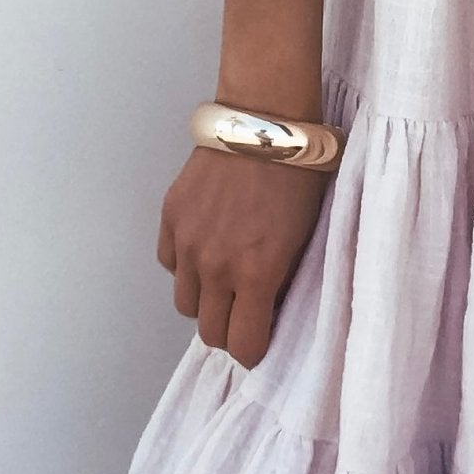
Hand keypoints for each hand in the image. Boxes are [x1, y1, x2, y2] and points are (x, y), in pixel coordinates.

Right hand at [157, 147, 329, 368]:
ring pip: (184, 302)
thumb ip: (282, 278)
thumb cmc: (300, 175)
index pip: (241, 345)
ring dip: (205, 299)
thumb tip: (268, 306)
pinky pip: (168, 263)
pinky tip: (206, 246)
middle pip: (209, 332)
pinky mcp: (170, 217)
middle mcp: (214, 266)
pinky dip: (184, 265)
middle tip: (245, 312)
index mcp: (256, 273)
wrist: (266, 122)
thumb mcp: (305, 235)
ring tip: (225, 277)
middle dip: (229, 329)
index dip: (252, 350)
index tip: (260, 341)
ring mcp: (187, 242)